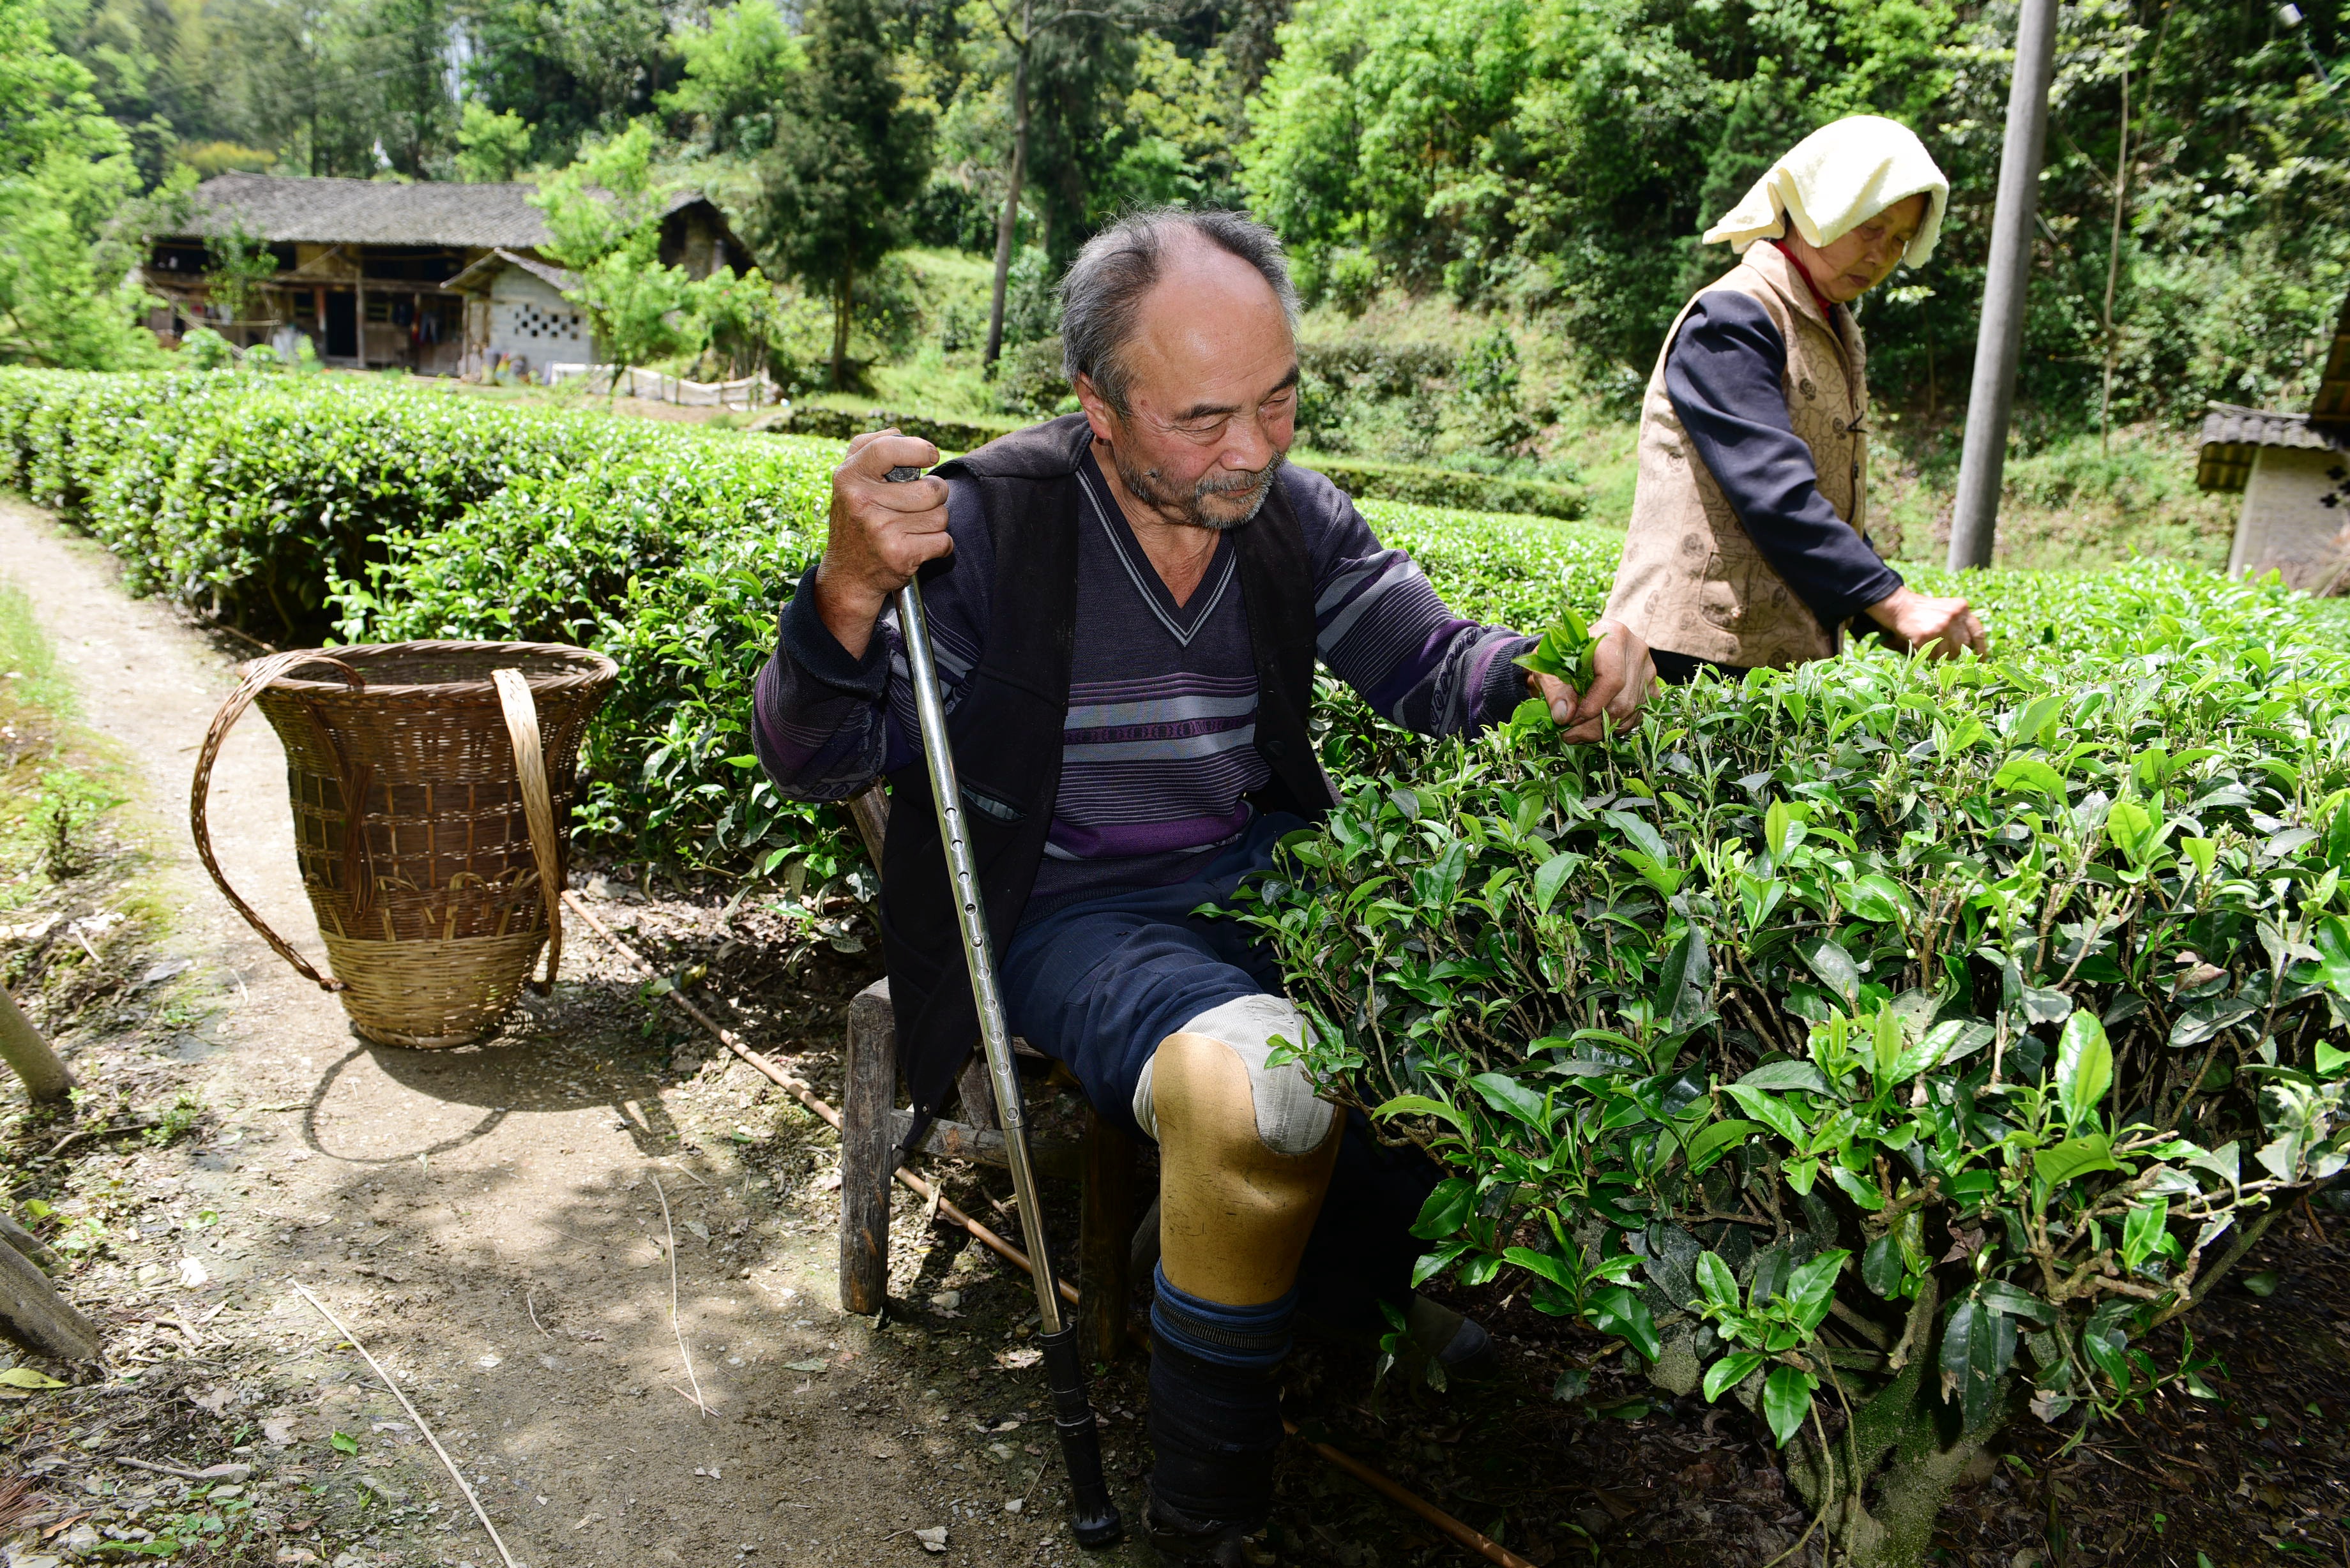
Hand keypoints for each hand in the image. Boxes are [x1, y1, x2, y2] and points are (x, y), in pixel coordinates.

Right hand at [813, 430, 951, 657]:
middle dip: (935, 496)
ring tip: (912, 528)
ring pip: (940, 516)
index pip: (887, 449)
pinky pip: (944, 541)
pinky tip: (918, 546)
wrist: (848, 576)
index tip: (931, 455)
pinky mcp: (899, 555)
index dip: (918, 448)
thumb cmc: (856, 522)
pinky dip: (939, 546)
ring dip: (935, 523)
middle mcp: (861, 502)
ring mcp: (880, 530)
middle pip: (931, 489)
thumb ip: (868, 450)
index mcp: (848, 477)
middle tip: (918, 505)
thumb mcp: (849, 483)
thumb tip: (899, 432)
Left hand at [1529, 618, 1655, 742]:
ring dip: (1602, 731)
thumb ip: (1554, 690)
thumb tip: (1564, 716)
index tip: (1571, 720)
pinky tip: (1595, 728)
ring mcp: (1648, 670)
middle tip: (1569, 735)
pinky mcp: (1651, 686)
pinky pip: (1637, 715)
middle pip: (1622, 700)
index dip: (1592, 705)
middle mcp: (1636, 651)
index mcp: (1612, 636)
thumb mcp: (1549, 667)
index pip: (1611, 678)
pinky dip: (1616, 727)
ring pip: (1631, 712)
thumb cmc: (1561, 656)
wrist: (1577, 650)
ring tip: (1577, 734)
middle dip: (1594, 725)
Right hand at [1864, 585, 1985, 658]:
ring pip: (1948, 654)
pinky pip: (1932, 655)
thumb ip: (1960, 622)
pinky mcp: (1926, 636)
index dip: (1981, 648)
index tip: (1982, 659)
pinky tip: (1919, 643)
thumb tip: (1971, 647)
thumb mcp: (1946, 609)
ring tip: (1928, 642)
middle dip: (1953, 651)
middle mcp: (1954, 616)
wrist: (1899, 606)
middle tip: (1941, 647)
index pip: (1977, 632)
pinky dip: (1925, 654)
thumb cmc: (1922, 610)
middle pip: (1963, 647)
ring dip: (1938, 654)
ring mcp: (1940, 626)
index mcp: (1961, 608)